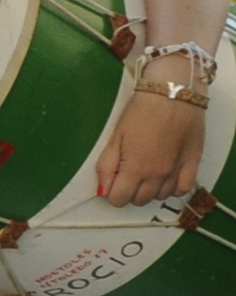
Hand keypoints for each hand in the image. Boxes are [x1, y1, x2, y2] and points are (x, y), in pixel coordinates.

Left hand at [98, 85, 206, 208]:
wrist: (174, 95)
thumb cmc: (141, 112)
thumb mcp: (116, 137)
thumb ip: (107, 166)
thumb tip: (102, 190)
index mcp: (135, 169)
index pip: (120, 199)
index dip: (112, 192)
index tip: (113, 180)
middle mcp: (157, 176)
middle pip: (139, 200)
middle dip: (129, 191)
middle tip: (128, 173)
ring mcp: (176, 172)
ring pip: (159, 197)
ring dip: (149, 189)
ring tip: (146, 171)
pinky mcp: (193, 165)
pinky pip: (182, 190)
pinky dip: (172, 188)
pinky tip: (165, 176)